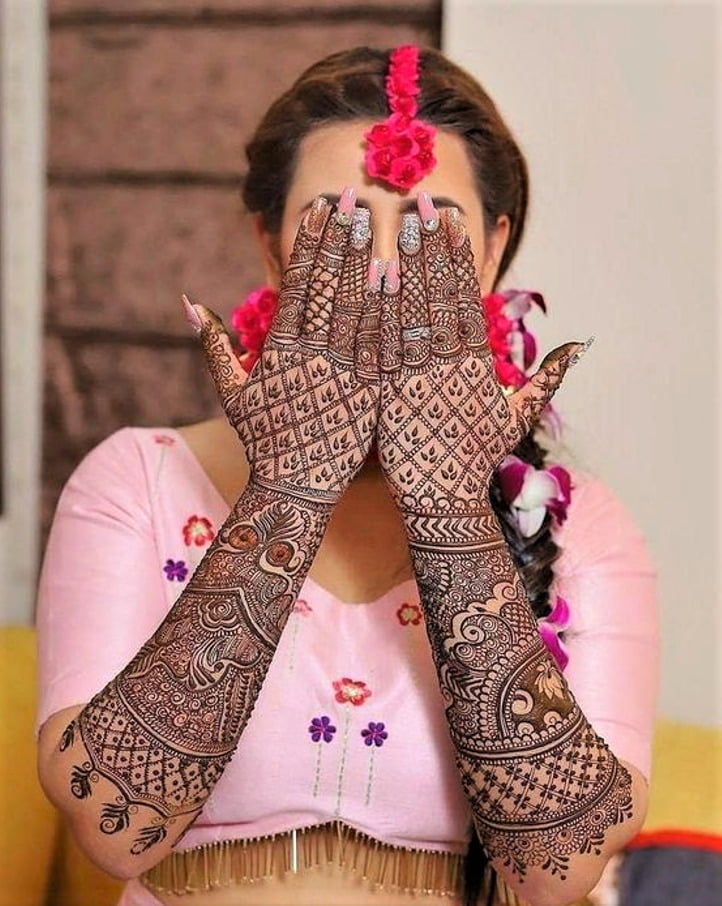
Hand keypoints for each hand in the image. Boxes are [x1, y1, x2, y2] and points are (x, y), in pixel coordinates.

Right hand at [190, 191, 380, 504]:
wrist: (295, 488)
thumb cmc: (264, 441)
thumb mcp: (232, 392)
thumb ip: (213, 345)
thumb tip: (187, 302)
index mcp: (282, 350)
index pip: (299, 283)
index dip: (311, 242)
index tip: (321, 207)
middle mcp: (313, 354)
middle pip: (329, 286)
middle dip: (341, 238)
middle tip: (353, 196)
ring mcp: (344, 371)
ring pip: (356, 306)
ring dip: (365, 260)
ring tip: (376, 221)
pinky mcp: (369, 389)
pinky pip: (380, 342)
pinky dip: (386, 308)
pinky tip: (396, 275)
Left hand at [377, 198, 584, 518]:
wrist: (443, 498)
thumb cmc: (478, 457)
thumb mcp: (517, 415)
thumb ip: (546, 377)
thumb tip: (582, 345)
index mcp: (477, 363)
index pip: (468, 298)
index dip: (459, 256)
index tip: (452, 221)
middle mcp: (448, 362)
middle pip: (439, 293)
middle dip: (431, 245)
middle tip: (422, 201)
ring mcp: (418, 374)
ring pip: (412, 310)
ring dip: (405, 263)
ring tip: (396, 223)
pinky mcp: (391, 389)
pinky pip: (384, 342)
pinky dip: (380, 308)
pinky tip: (373, 274)